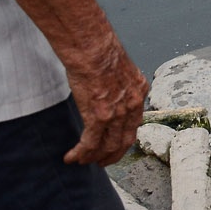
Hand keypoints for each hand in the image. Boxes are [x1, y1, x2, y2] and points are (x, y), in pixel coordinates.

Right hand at [61, 32, 149, 166]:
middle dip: (112, 154)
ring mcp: (117, 113)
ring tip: (83, 161)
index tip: (115, 145)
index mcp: (139, 91)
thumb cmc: (100, 52)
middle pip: (124, 140)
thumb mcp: (120, 68)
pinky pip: (90, 143)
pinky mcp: (99, 117)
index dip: (124, 138)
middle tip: (101, 161)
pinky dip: (80, 153)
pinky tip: (71, 157)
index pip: (135, 123)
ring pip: (107, 146)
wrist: (93, 48)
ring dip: (94, 157)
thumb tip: (111, 90)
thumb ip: (120, 84)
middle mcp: (132, 105)